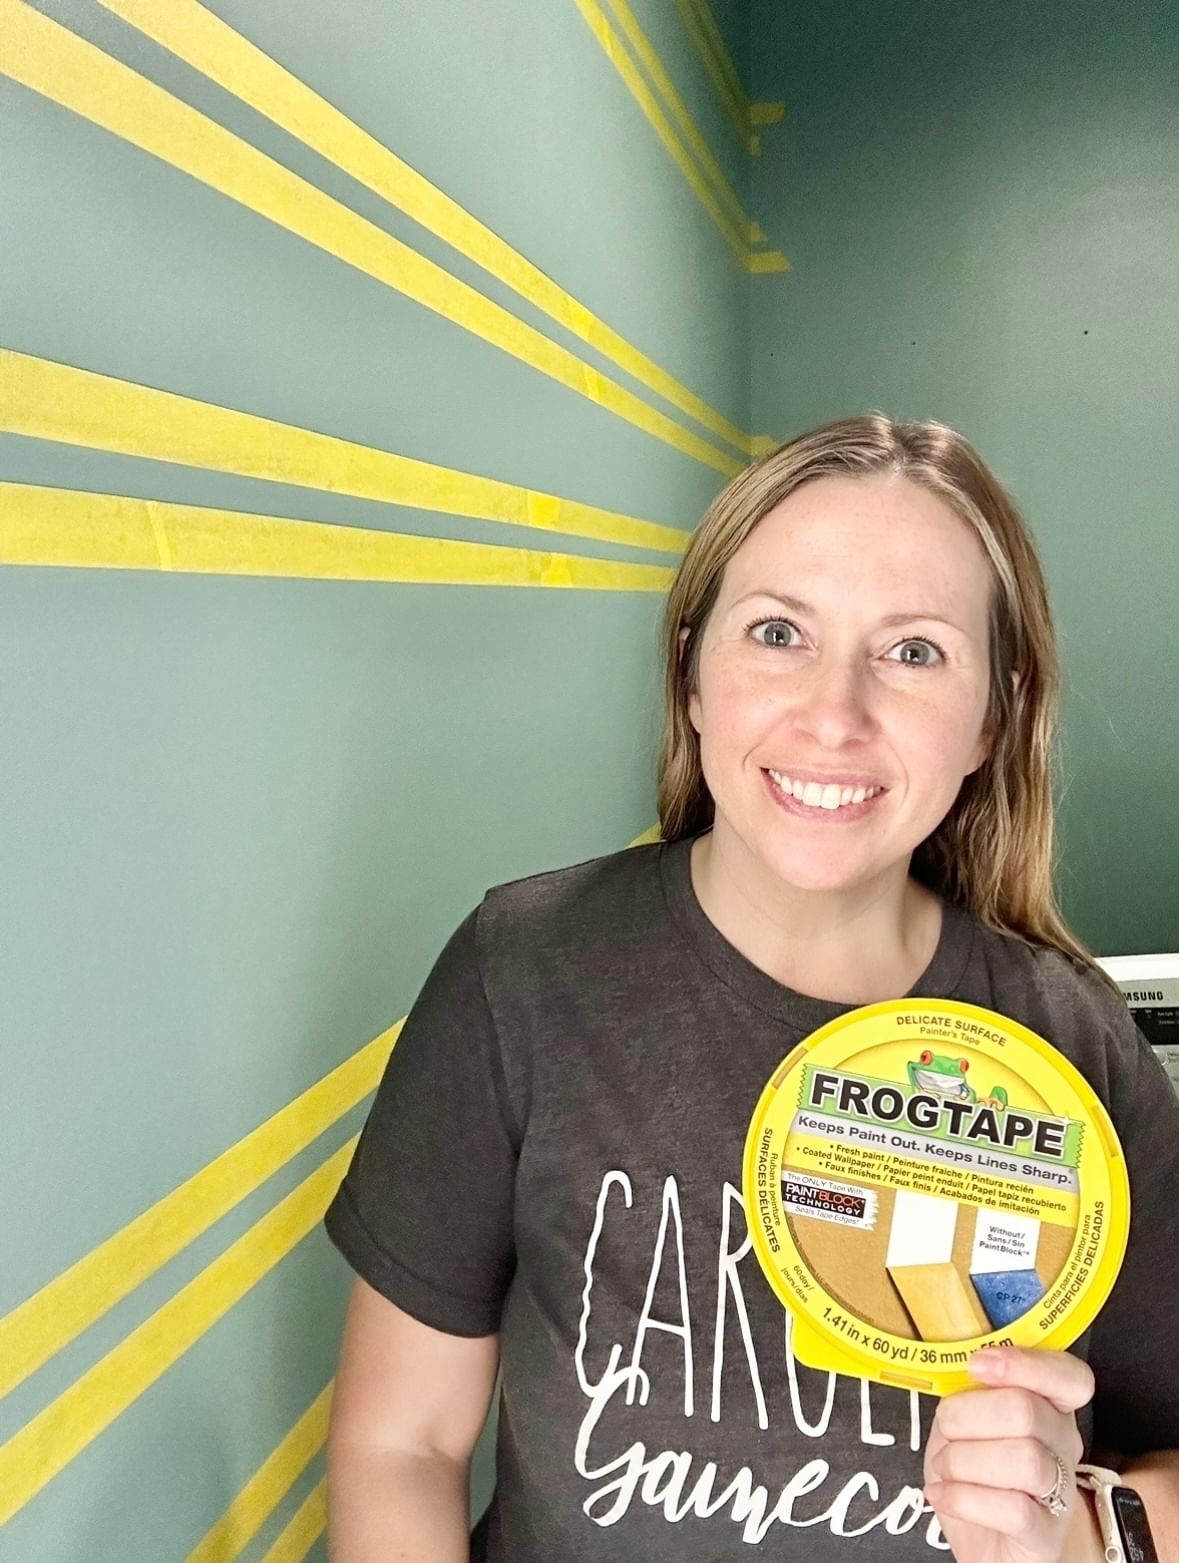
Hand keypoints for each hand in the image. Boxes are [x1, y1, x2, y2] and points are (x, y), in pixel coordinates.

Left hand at [923, 1346, 1094, 1562]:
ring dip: (963, 1460)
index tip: (977, 1366)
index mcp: (1049, 1407)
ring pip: (1024, 1459)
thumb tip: (960, 1362)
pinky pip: (1013, 1509)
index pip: (1070, 1376)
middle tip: (946, 1432)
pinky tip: (943, 1495)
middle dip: (966, 1415)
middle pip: (1026, 1410)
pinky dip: (962, 1498)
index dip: (1025, 1364)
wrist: (987, 1542)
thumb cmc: (976, 1473)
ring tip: (945, 1468)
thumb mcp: (966, 1422)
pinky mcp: (1046, 1536)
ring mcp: (1061, 1492)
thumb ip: (970, 1391)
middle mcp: (1063, 1445)